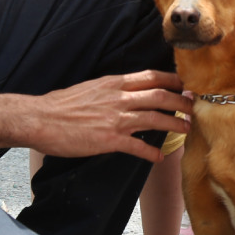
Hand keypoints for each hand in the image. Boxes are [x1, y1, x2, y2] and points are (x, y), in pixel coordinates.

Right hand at [29, 70, 191, 162]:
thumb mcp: (91, 88)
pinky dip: (152, 153)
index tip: (185, 84)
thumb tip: (126, 92)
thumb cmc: (61, 105)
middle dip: (181, 101)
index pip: (152, 76)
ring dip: (175, 124)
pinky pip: (138, 146)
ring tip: (186, 130)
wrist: (40, 119)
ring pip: (156, 118)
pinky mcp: (109, 140)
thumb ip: (111, 90)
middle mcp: (119, 97)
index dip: (173, 80)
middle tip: (194, 107)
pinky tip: (159, 158)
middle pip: (160, 95)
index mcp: (114, 83)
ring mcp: (116, 118)